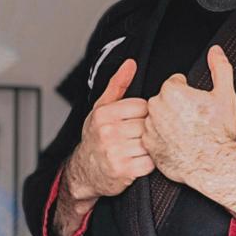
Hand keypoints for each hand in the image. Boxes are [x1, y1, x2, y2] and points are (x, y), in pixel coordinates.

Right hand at [65, 58, 154, 205]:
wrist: (85, 171)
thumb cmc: (95, 137)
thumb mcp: (102, 108)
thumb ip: (117, 85)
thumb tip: (131, 64)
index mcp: (104, 114)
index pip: (143, 106)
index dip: (143, 114)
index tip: (135, 120)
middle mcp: (108, 132)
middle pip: (147, 124)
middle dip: (146, 130)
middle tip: (137, 136)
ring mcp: (115, 152)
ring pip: (151, 143)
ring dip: (149, 147)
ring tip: (137, 147)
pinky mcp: (124, 171)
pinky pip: (150, 162)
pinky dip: (149, 163)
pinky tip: (138, 160)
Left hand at [142, 45, 235, 214]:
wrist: (215, 165)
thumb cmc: (219, 134)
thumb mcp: (226, 95)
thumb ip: (220, 68)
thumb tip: (216, 51)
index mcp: (172, 91)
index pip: (175, 83)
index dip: (189, 93)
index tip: (196, 105)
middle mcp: (156, 107)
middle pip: (165, 99)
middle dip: (177, 106)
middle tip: (194, 119)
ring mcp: (151, 127)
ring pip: (158, 116)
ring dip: (169, 121)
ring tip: (187, 132)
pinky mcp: (149, 145)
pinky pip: (153, 135)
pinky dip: (163, 138)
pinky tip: (179, 143)